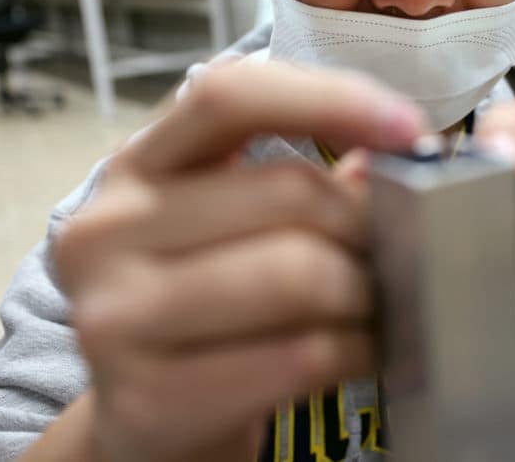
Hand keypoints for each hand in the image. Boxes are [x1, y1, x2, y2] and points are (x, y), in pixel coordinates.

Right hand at [52, 62, 425, 461]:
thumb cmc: (208, 306)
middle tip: (397, 248)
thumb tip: (399, 149)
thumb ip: (304, 179)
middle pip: (288, 192)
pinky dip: (356, 349)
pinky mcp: (148, 397)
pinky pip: (301, 354)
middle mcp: (107, 228)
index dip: (330, 99)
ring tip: (375, 303)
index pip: (230, 95)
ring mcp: (116, 315)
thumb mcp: (234, 224)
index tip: (407, 127)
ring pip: (300, 273)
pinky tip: (360, 350)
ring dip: (366, 291)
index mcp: (137, 166)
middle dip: (368, 223)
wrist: (147, 420)